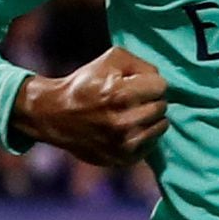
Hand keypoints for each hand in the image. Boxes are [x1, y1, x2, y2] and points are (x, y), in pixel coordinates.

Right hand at [12, 46, 167, 165]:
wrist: (56, 116)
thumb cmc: (85, 84)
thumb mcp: (110, 60)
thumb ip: (141, 64)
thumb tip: (160, 81)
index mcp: (120, 95)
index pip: (161, 87)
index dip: (149, 83)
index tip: (135, 85)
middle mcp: (124, 122)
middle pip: (162, 107)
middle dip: (150, 100)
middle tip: (132, 100)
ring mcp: (124, 144)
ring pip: (160, 126)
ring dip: (150, 118)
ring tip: (130, 114)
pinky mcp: (123, 159)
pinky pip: (151, 144)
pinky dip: (143, 135)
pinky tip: (127, 129)